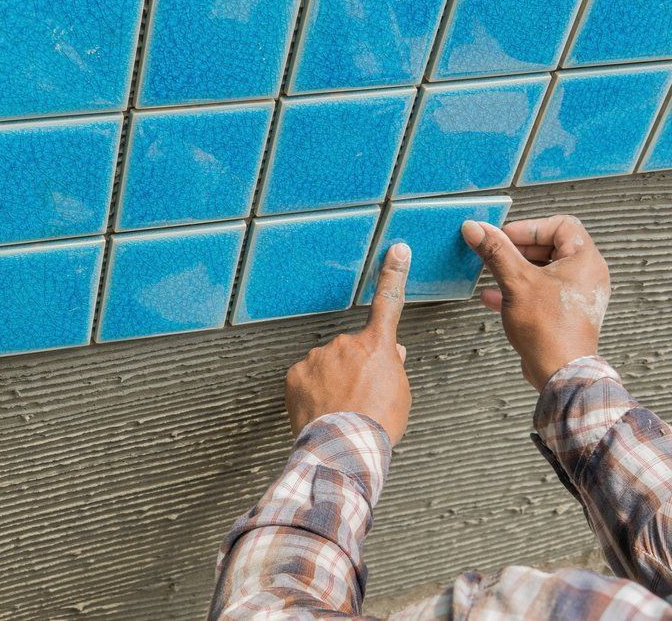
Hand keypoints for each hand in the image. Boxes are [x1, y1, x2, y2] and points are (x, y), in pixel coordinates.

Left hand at [284, 244, 412, 443]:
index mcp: (376, 345)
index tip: (396, 249)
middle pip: (351, 350)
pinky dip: (312, 391)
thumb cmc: (377, 424)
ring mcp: (318, 357)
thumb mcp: (400, 393)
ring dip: (331, 381)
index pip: (388, 302)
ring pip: (326, 364)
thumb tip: (390, 351)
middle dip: (355, 368)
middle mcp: (345, 343)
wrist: (344, 447)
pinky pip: (306, 377)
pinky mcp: (295, 373)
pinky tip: (321, 410)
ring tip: (340, 410)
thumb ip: (393, 366)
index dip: (394, 274)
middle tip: (360, 399)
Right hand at [461, 215, 609, 390]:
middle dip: (517, 249)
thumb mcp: (516, 282)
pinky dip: (517, 289)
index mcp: (585, 260)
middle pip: (550, 246)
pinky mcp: (563, 312)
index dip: (530, 228)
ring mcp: (575, 295)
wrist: (559, 371)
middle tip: (495, 252)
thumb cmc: (550, 329)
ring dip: (514, 269)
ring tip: (492, 272)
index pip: (561, 225)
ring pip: (542, 270)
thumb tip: (476, 229)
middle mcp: (586, 275)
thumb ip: (495, 252)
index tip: (505, 236)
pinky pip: (540, 291)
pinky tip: (493, 296)